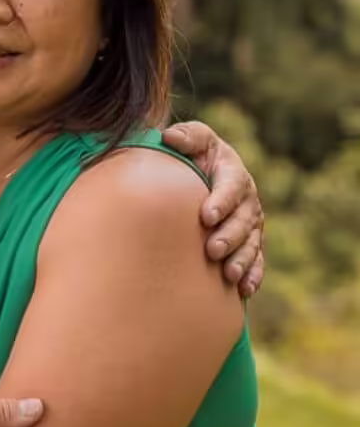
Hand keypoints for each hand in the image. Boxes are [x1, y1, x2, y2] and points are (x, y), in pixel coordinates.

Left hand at [161, 120, 264, 296]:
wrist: (202, 175)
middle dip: (230, 236)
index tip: (206, 216)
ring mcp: (250, 223)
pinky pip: (256, 260)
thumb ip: (186, 137)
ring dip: (242, 259)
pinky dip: (253, 275)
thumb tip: (169, 137)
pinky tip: (244, 289)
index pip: (231, 187)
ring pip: (251, 243)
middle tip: (212, 249)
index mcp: (233, 173)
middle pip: (243, 220)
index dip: (222, 201)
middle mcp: (247, 200)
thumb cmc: (194, 156)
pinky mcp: (249, 243)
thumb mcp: (193, 140)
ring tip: (228, 274)